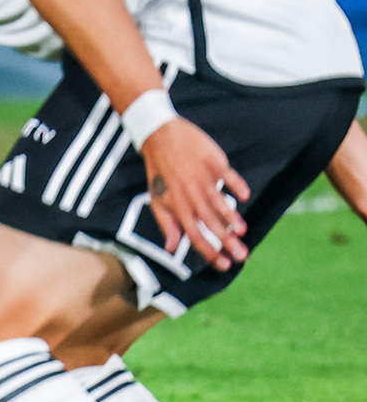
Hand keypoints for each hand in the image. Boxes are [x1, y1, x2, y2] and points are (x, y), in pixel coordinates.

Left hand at [143, 117, 249, 269]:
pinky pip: (227, 175)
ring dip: (231, 217)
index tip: (224, 265)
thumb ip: (167, 225)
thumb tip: (171, 249)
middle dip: (227, 242)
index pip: (195, 236)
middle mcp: (191, 196)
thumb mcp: (157, 200)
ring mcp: (203, 179)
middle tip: (242, 256)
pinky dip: (236, 184)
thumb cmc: (160, 172)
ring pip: (219, 202)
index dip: (209, 252)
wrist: (160, 136)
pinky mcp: (212, 162)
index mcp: (178, 208)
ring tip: (242, 231)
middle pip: (210, 223)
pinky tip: (244, 195)